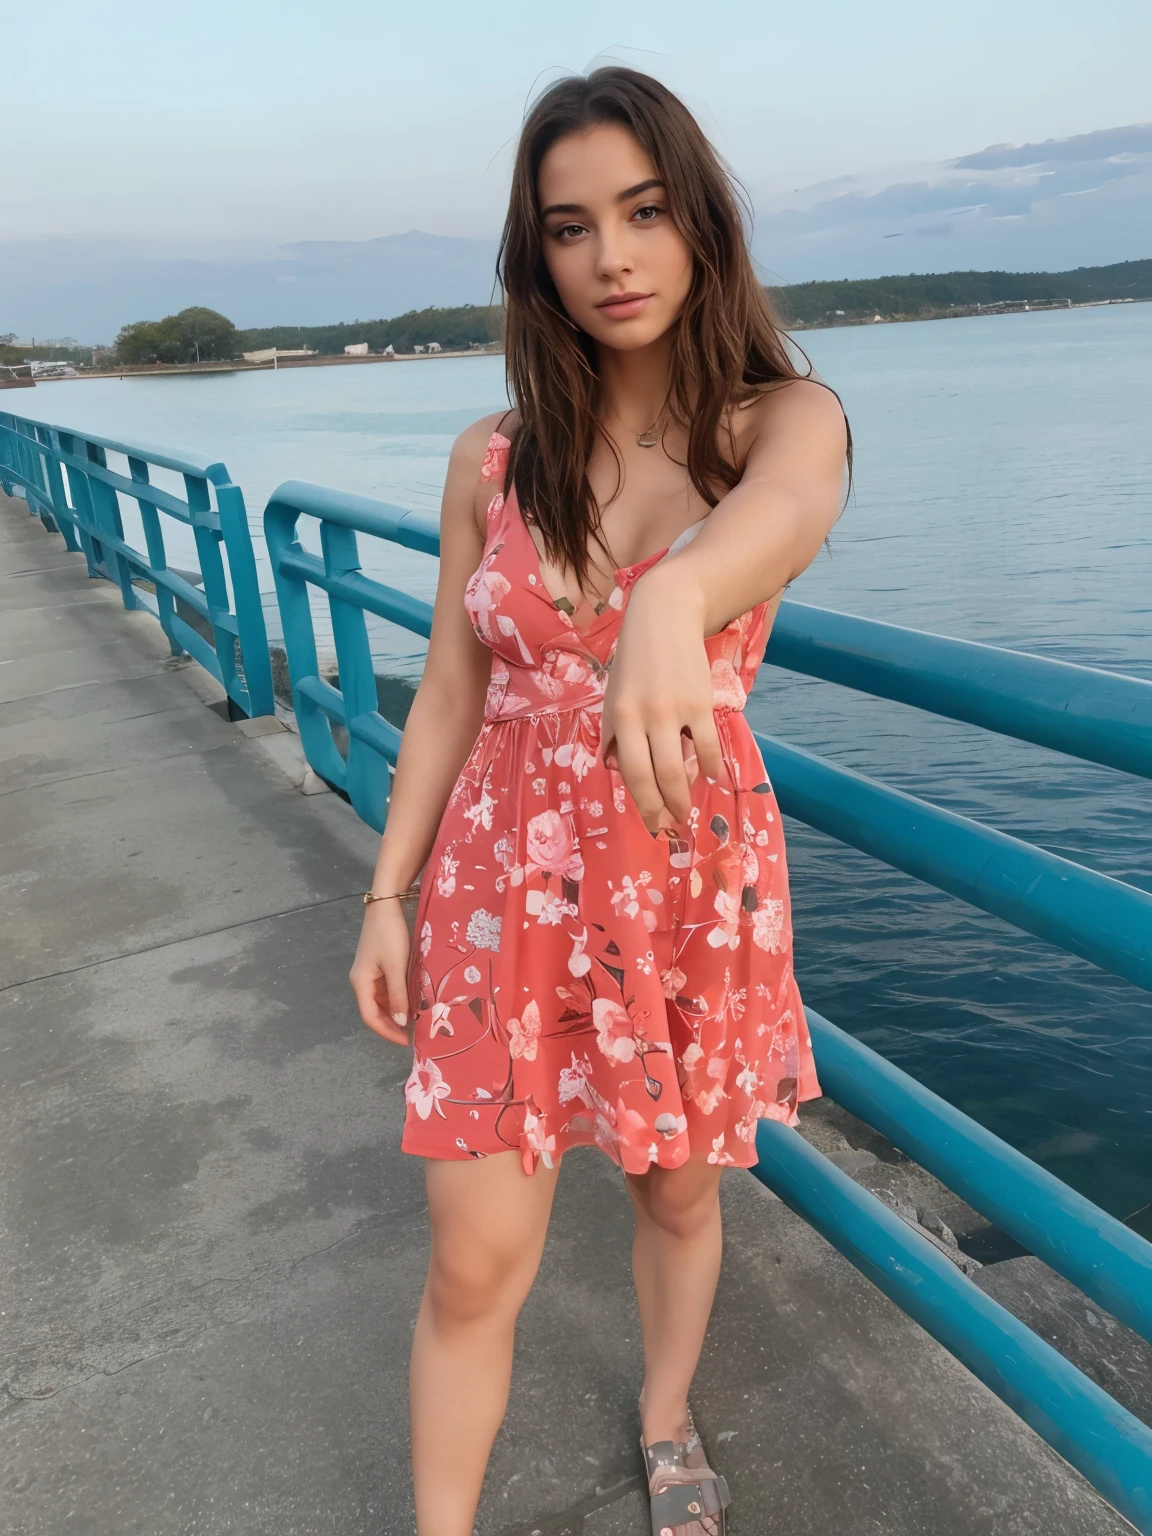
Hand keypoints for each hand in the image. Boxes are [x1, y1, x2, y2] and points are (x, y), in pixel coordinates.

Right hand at [349, 900, 412, 1044]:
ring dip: (397, 1011)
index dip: (386, 1032)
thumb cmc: (389, 936)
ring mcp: (370, 973)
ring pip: (382, 1001)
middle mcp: (362, 981)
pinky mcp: (379, 965)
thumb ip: (398, 996)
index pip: (370, 1017)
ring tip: (416, 1020)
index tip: (406, 1041)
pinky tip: (413, 1001)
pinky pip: (387, 989)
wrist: (386, 906)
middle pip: (374, 1011)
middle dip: (392, 1024)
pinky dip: (399, 998)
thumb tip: (399, 1023)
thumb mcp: (396, 967)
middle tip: (414, 1033)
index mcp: (360, 983)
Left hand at [600, 564, 726, 834]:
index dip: (640, 802)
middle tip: (670, 825)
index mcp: (620, 716)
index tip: (649, 822)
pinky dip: (710, 766)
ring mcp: (675, 710)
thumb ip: (614, 731)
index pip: (629, 772)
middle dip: (662, 808)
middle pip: (655, 777)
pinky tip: (712, 778)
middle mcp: (645, 717)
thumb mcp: (614, 692)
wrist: (665, 615)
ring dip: (685, 795)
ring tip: (687, 809)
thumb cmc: (635, 658)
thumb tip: (615, 768)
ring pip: (682, 767)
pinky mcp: (700, 702)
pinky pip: (707, 745)